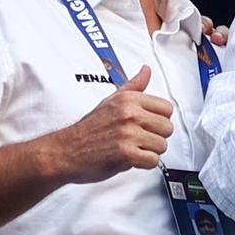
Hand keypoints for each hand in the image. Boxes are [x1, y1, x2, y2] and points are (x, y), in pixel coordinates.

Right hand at [48, 64, 173, 182]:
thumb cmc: (88, 129)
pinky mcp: (127, 154)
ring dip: (150, 151)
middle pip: (167, 128)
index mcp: (129, 99)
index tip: (148, 125)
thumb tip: (146, 71)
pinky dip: (144, 164)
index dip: (160, 119)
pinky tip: (131, 159)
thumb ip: (132, 86)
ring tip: (133, 149)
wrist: (67, 150)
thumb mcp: (110, 100)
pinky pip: (153, 161)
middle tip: (139, 140)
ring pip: (162, 146)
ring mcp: (129, 134)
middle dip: (156, 137)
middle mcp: (130, 114)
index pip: (167, 108)